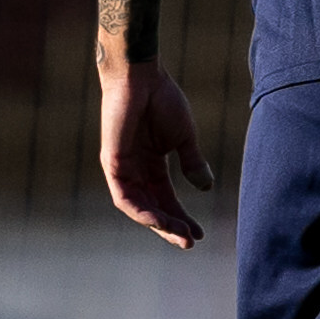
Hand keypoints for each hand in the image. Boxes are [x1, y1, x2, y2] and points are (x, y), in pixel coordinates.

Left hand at [100, 62, 216, 249]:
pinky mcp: (113, 163)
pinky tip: (158, 220)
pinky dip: (140, 211)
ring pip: (138, 207)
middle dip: (171, 226)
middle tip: (190, 242)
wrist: (142, 77)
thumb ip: (192, 162)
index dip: (181, 217)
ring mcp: (122, 169)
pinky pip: (124, 197)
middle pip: (152, 207)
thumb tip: (206, 187)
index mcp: (152, 164)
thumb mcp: (184, 137)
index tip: (199, 233)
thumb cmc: (162, 99)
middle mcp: (135, 171)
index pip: (166, 199)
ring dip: (158, 223)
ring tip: (179, 235)